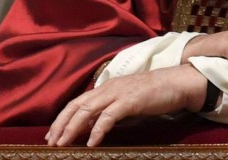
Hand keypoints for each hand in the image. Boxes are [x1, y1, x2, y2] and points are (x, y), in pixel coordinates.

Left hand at [46, 63, 205, 146]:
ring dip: (72, 128)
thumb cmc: (154, 93)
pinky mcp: (130, 101)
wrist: (176, 83)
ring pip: (87, 110)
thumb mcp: (127, 101)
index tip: (53, 134)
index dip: (63, 118)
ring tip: (63, 144)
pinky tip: (91, 143)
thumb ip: (110, 110)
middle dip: (61, 124)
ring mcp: (118, 93)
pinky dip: (97, 130)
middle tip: (51, 142)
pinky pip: (108, 116)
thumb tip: (94, 126)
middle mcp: (108, 88)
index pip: (78, 102)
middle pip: (76, 105)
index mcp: (106, 87)